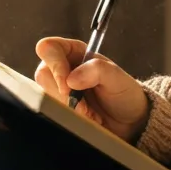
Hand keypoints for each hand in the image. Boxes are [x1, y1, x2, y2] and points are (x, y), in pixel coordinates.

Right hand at [34, 36, 150, 142]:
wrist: (128, 121)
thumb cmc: (124, 94)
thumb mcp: (117, 78)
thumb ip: (97, 70)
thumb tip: (70, 79)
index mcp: (74, 52)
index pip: (49, 48)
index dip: (55, 65)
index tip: (68, 86)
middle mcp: (62, 67)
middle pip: (42, 73)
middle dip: (62, 93)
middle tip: (83, 105)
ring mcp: (58, 88)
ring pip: (45, 95)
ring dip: (68, 108)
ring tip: (90, 112)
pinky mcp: (57, 107)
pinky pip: (51, 112)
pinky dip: (70, 118)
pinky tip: (86, 118)